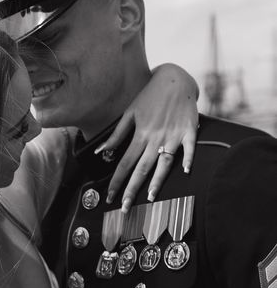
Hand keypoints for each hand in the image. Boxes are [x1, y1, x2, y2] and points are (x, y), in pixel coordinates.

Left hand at [96, 63, 198, 209]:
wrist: (174, 79)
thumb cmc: (150, 97)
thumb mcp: (130, 113)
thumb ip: (116, 135)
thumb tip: (100, 151)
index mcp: (140, 135)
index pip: (125, 163)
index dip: (116, 181)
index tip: (110, 197)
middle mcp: (155, 138)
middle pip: (141, 168)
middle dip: (132, 190)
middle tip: (125, 208)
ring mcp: (173, 135)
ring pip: (163, 163)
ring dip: (157, 181)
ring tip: (150, 198)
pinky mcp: (189, 131)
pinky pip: (189, 147)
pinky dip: (187, 158)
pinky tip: (185, 171)